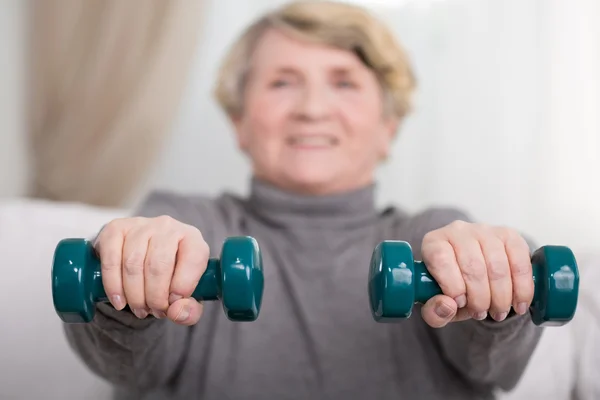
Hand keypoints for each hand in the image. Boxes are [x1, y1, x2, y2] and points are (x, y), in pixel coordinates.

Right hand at [94, 215, 209, 324]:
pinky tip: (119, 301)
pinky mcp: (116, 228)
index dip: (183, 288)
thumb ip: (189, 309)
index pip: (193, 260)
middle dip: (155, 297)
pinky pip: (111, 259)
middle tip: (154, 312)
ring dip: (135, 295)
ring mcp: (141, 225)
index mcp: (192, 239)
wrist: (141, 257)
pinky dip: (113, 285)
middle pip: (159, 265)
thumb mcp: (186, 295)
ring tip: (139, 309)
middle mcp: (168, 227)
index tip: (173, 305)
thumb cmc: (169, 277)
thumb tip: (176, 313)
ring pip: (133, 264)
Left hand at [419, 220, 532, 327]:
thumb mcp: (436, 304)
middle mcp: (458, 231)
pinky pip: (520, 263)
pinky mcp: (509, 236)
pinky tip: (518, 304)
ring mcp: (485, 231)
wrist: (474, 273)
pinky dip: (521, 289)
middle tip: (481, 313)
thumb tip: (448, 306)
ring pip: (497, 267)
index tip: (460, 303)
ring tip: (498, 312)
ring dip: (500, 297)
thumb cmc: (451, 287)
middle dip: (480, 298)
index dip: (452, 285)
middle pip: (472, 266)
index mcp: (434, 243)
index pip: (440, 258)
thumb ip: (434, 312)